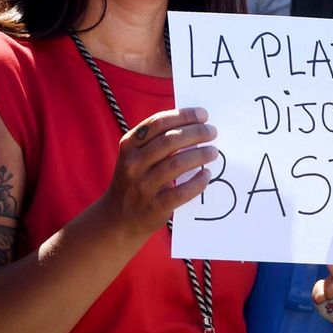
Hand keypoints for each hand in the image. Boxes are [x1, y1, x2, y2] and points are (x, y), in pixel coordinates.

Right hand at [97, 106, 217, 243]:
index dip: (183, 116)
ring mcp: (142, 186)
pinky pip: (182, 191)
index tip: (203, 115)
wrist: (119, 218)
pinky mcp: (154, 206)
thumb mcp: (136, 157)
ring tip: (213, 151)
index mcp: (129, 145)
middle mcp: (133, 163)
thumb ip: (157, 142)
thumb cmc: (135, 180)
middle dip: (196, 133)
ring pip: (177, 164)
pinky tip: (207, 175)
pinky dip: (198, 182)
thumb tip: (194, 126)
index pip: (158, 122)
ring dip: (200, 155)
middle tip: (212, 132)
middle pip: (170, 140)